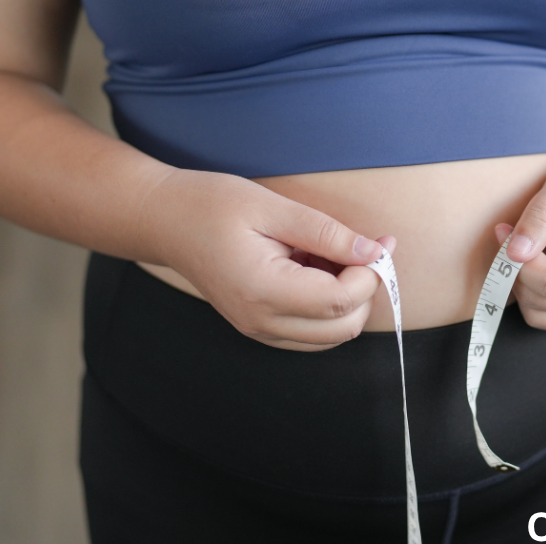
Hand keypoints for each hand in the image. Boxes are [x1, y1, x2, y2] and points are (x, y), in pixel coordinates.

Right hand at [141, 169, 392, 350]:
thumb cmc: (210, 205)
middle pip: (344, 327)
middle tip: (364, 248)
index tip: (381, 242)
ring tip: (332, 255)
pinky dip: (329, 306)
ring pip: (333, 336)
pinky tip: (317, 269)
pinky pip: (313, 332)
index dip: (371, 274)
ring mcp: (260, 330)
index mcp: (263, 291)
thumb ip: (326, 233)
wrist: (164, 221)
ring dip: (349, 300)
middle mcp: (261, 321)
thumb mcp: (272, 207)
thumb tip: (374, 252)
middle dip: (366, 289)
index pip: (341, 301)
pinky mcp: (261, 327)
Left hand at [497, 137, 545, 329]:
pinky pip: (545, 315)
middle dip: (518, 270)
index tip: (503, 230)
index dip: (518, 262)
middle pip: (540, 302)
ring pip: (538, 315)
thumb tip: (513, 255)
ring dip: (524, 283)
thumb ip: (540, 219)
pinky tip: (543, 261)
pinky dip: (532, 291)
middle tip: (519, 234)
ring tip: (539, 247)